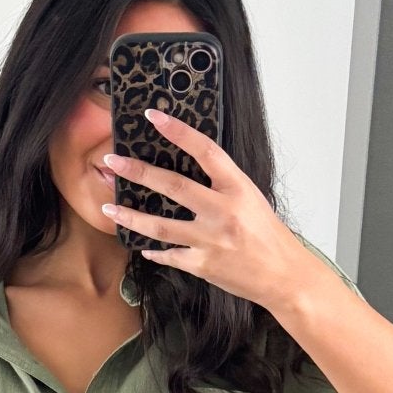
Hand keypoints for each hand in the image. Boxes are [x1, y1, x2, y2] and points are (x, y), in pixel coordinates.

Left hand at [101, 108, 314, 311]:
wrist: (283, 275)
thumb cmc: (268, 236)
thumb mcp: (251, 199)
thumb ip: (222, 184)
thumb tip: (190, 168)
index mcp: (237, 188)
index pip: (204, 150)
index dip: (178, 131)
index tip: (154, 116)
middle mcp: (222, 211)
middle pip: (172, 186)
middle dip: (138, 172)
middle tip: (112, 160)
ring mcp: (210, 240)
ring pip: (160, 225)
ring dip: (130, 216)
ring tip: (109, 207)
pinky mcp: (203, 265)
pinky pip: (170, 255)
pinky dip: (154, 249)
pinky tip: (141, 245)